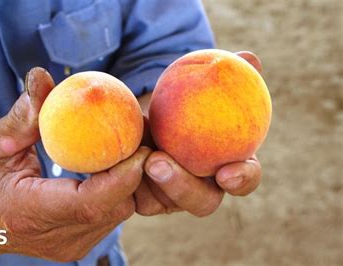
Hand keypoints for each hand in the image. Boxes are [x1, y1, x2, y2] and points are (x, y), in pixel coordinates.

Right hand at [0, 68, 150, 261]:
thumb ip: (22, 115)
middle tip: (136, 135)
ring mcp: (69, 246)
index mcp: (30, 213)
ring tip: (125, 146)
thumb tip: (42, 75)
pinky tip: (110, 166)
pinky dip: (117, 190)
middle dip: (133, 172)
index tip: (139, 146)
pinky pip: (110, 216)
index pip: (88, 202)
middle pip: (114, 207)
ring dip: (127, 181)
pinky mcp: (78, 246)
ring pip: (118, 213)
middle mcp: (56, 238)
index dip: (121, 176)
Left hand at [134, 51, 262, 215]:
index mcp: (227, 166)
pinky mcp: (143, 197)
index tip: (227, 171)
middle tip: (158, 162)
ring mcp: (171, 196)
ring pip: (163, 203)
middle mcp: (201, 188)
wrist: (150, 115)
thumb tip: (249, 58)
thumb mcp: (200, 84)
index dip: (243, 179)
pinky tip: (118, 157)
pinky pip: (134, 196)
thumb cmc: (186, 100)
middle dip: (183, 187)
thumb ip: (224, 74)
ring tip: (137, 155)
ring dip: (150, 182)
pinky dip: (126, 178)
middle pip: (202, 202)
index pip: (244, 178)